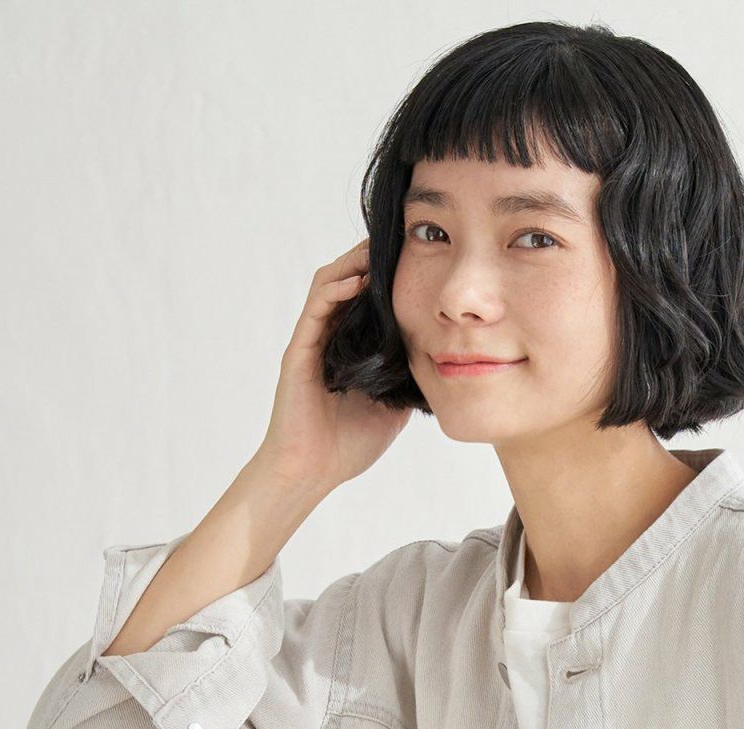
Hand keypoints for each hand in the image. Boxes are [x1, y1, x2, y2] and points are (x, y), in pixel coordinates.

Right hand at [254, 241, 409, 497]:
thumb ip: (410, 381)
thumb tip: (445, 364)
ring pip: (329, 286)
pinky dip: (334, 291)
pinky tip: (355, 281)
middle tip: (401, 241)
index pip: (369, 299)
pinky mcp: (299, 353)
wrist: (313, 472)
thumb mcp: (394, 407)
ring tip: (378, 249)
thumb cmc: (348, 445)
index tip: (418, 258)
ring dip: (352, 264)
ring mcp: (312, 342)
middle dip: (371, 258)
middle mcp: (329, 337)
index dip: (389, 276)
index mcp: (351, 347)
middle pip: (347, 281)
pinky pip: (315, 311)